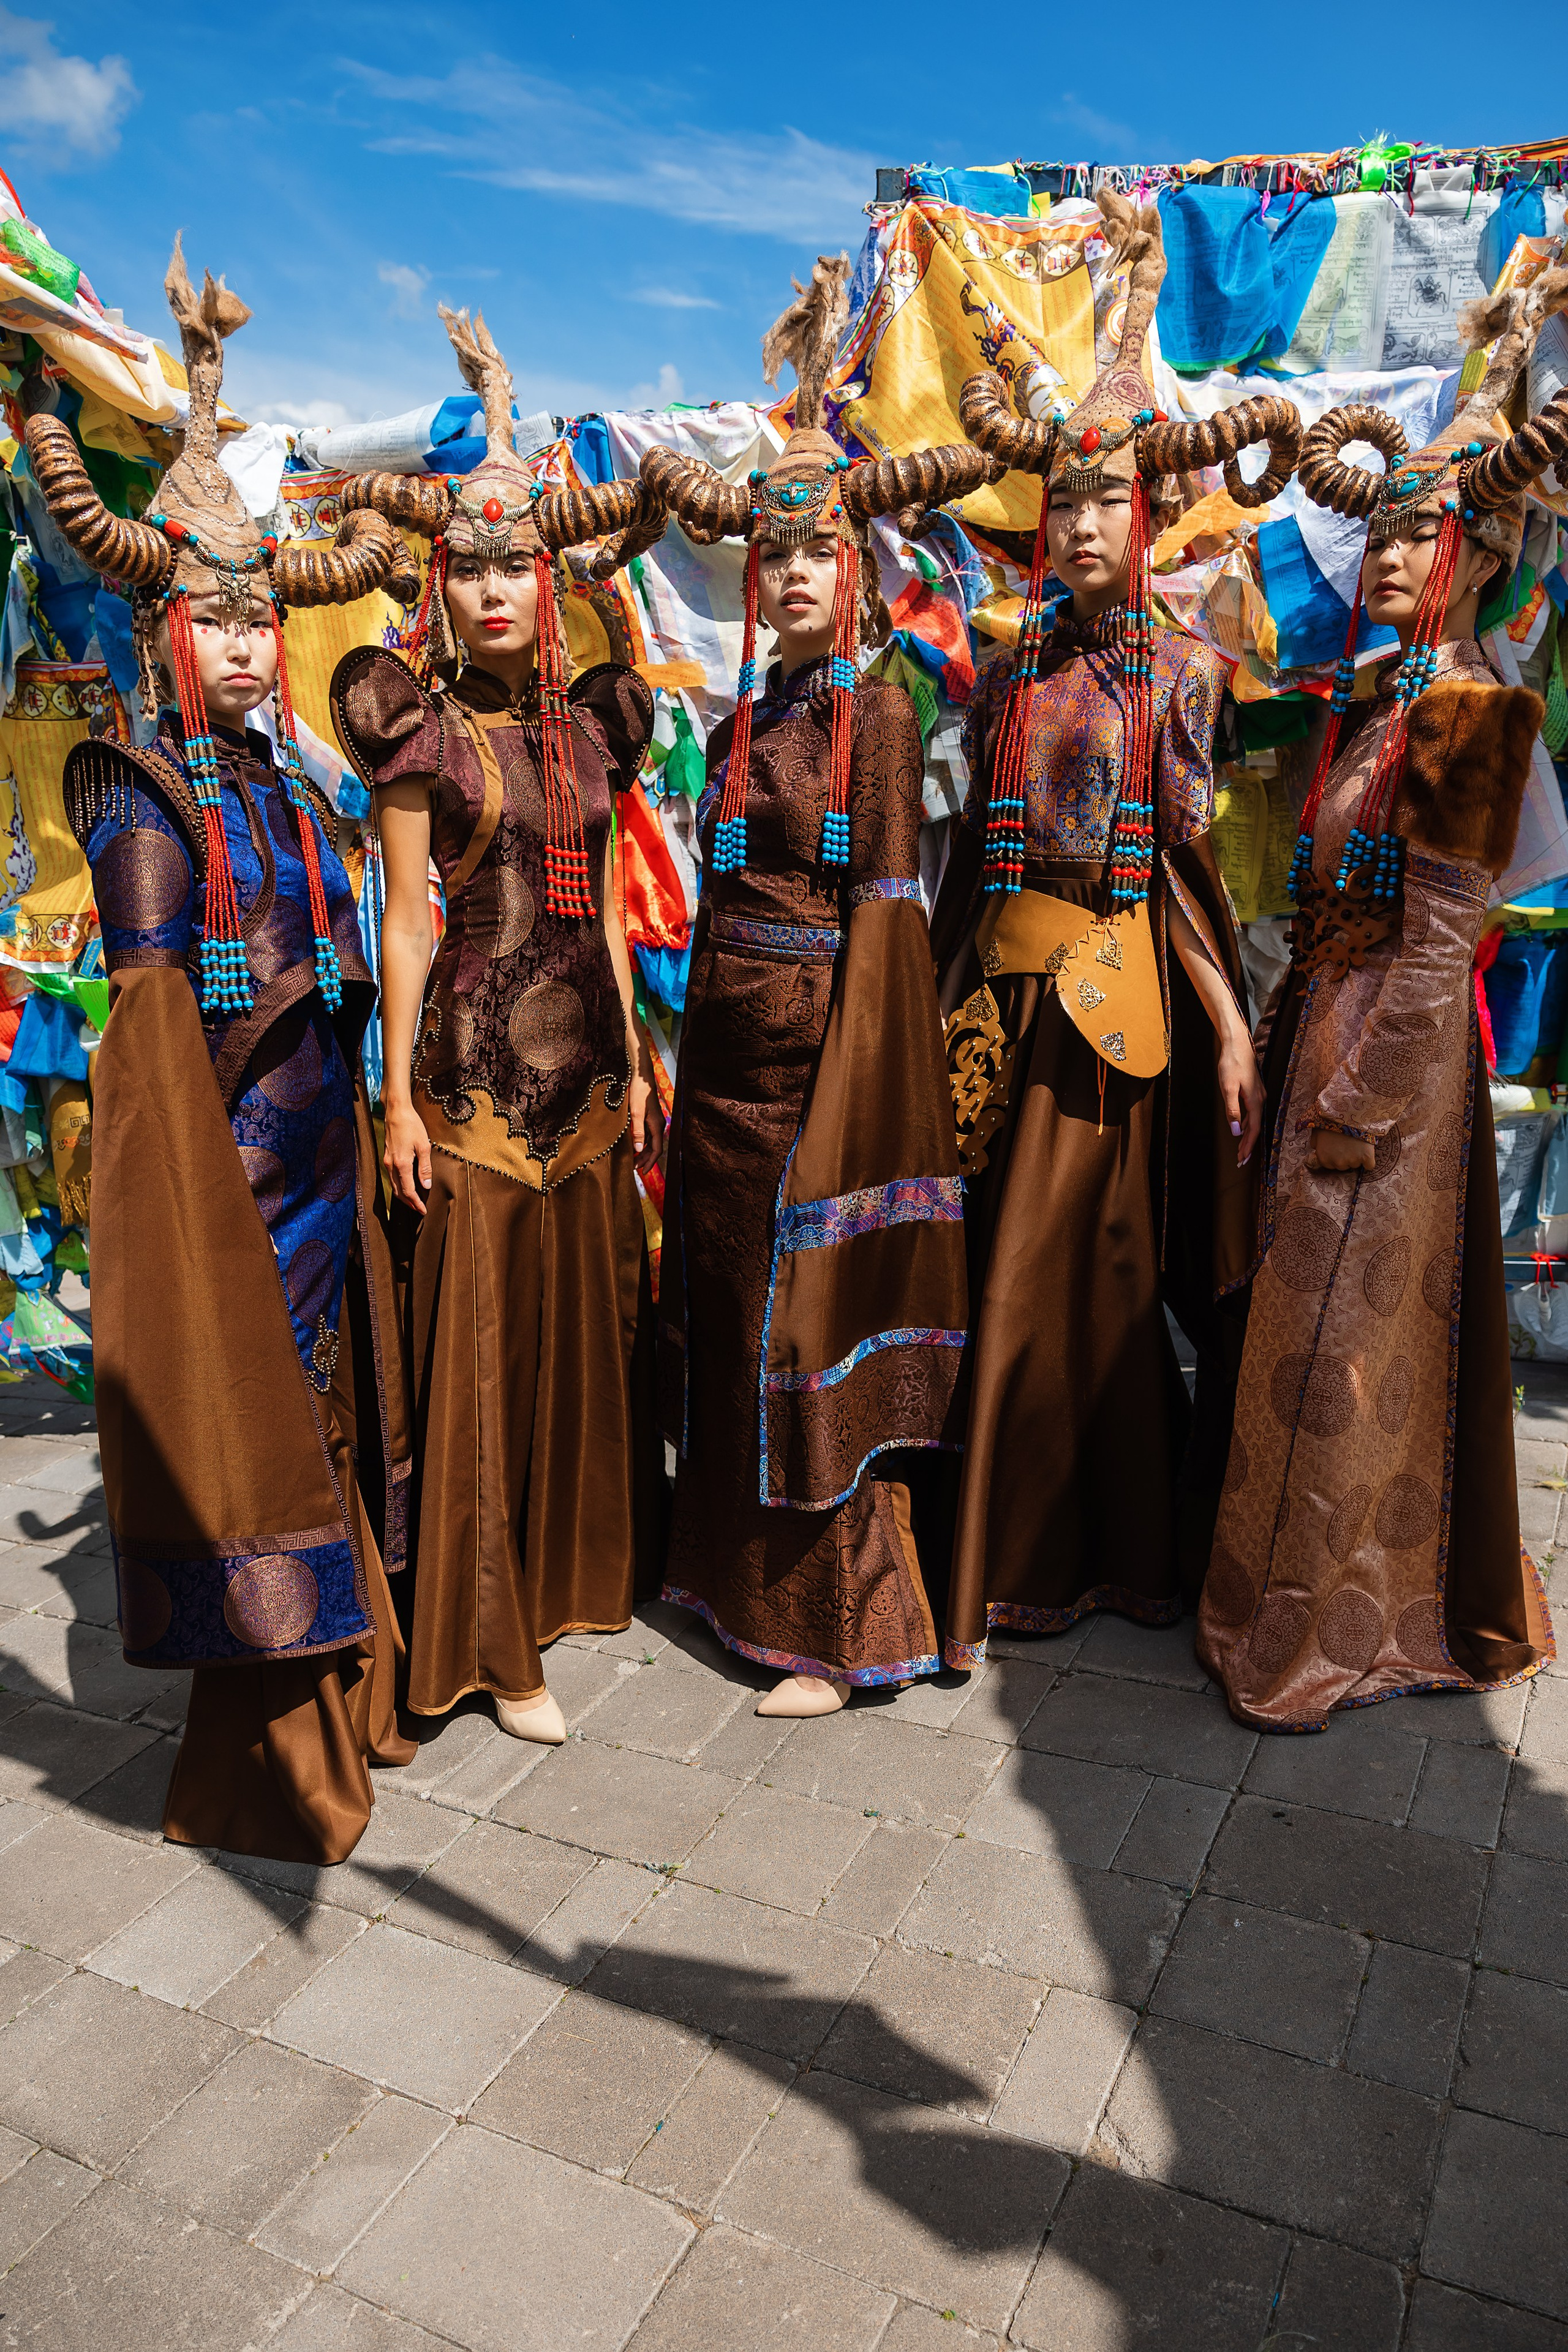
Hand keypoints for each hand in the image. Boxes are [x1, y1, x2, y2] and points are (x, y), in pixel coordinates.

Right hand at [384, 1098, 432, 1213]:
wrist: (396, 1111)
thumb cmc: (411, 1125)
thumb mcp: (423, 1146)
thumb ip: (425, 1168)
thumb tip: (426, 1186)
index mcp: (401, 1164)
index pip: (408, 1190)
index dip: (416, 1203)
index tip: (423, 1210)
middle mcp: (391, 1165)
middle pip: (398, 1191)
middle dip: (409, 1203)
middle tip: (419, 1209)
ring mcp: (387, 1161)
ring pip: (394, 1185)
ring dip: (403, 1195)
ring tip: (413, 1201)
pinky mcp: (386, 1156)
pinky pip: (392, 1176)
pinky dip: (399, 1185)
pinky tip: (406, 1185)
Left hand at [628, 1072, 664, 1176]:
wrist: (641, 1078)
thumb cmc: (639, 1093)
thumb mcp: (636, 1114)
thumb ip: (638, 1132)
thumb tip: (639, 1149)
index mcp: (657, 1126)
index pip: (657, 1149)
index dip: (650, 1162)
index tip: (644, 1171)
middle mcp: (658, 1125)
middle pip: (654, 1147)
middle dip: (645, 1159)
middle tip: (635, 1168)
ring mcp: (654, 1122)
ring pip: (651, 1142)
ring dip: (643, 1152)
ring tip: (634, 1160)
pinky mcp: (650, 1118)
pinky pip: (648, 1135)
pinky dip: (642, 1143)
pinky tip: (634, 1146)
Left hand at [1218, 1029, 1265, 1167]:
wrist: (1237, 1044)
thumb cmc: (1232, 1063)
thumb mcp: (1228, 1088)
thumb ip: (1233, 1110)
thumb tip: (1236, 1130)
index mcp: (1255, 1101)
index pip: (1253, 1129)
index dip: (1248, 1145)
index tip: (1243, 1159)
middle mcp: (1260, 1099)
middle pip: (1255, 1127)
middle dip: (1248, 1145)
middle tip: (1241, 1160)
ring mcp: (1258, 1095)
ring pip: (1254, 1120)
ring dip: (1248, 1136)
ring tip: (1241, 1150)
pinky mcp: (1254, 1090)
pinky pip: (1253, 1112)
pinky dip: (1248, 1124)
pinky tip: (1242, 1128)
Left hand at [1308, 1126, 1375, 1173]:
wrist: (1349, 1112)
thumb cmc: (1331, 1120)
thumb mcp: (1316, 1132)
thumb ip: (1315, 1144)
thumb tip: (1316, 1149)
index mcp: (1324, 1158)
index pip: (1330, 1165)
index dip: (1334, 1156)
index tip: (1338, 1147)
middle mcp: (1337, 1163)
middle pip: (1343, 1166)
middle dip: (1345, 1157)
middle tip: (1348, 1144)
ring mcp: (1352, 1161)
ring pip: (1356, 1165)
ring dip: (1357, 1158)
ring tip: (1356, 1143)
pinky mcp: (1366, 1158)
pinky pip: (1369, 1166)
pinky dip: (1369, 1160)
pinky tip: (1367, 1151)